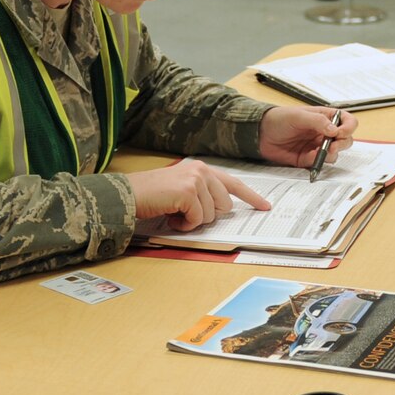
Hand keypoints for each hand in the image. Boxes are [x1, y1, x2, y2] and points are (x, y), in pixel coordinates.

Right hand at [126, 159, 269, 231]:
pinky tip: (171, 216)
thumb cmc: (153, 196)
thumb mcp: (182, 190)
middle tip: (184, 214)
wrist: (129, 195)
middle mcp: (202, 171)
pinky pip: (197, 220)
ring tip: (174, 213)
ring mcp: (196, 180)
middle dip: (206, 216)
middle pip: (224, 206)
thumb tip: (220, 210)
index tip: (265, 207)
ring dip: (192, 221)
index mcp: (202, 169)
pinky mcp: (188, 192)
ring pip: (211, 215)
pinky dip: (184, 225)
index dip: (251, 197)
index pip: (234, 184)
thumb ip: (202, 194)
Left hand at [258, 106, 358, 168]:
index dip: (348, 127)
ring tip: (320, 153)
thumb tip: (335, 130)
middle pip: (346, 139)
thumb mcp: (298, 116)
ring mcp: (317, 146)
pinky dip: (318, 162)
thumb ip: (317, 122)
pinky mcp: (308, 159)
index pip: (347, 121)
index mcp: (325, 117)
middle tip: (332, 146)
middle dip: (342, 144)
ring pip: (335, 153)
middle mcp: (324, 132)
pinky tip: (310, 157)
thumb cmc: (279, 118)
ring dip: (331, 154)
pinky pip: (320, 163)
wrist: (260, 134)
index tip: (340, 132)